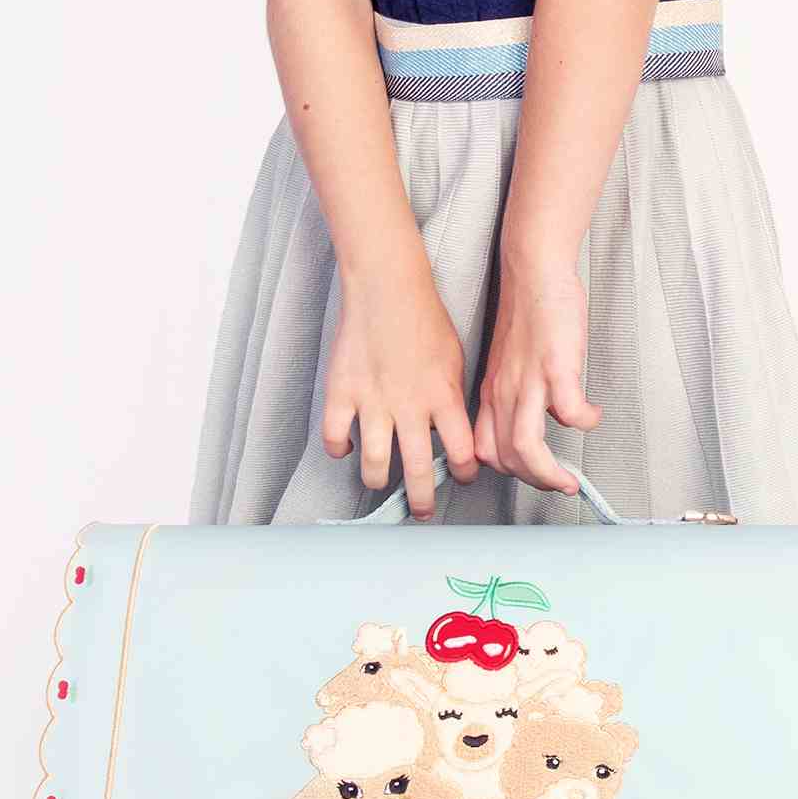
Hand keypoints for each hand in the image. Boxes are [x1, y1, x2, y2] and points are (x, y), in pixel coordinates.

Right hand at [322, 251, 483, 514]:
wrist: (387, 287)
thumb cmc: (425, 319)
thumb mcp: (456, 361)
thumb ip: (453, 400)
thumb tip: (454, 433)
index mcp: (444, 398)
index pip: (461, 454)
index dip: (463, 474)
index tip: (460, 478)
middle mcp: (409, 407)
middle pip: (417, 471)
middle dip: (422, 500)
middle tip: (422, 510)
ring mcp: (372, 402)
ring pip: (373, 463)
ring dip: (378, 481)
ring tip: (379, 483)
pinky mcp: (341, 392)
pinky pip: (334, 436)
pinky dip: (339, 449)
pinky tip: (346, 449)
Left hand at [475, 248, 601, 494]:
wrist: (534, 270)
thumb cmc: (529, 312)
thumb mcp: (510, 362)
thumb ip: (518, 393)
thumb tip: (541, 419)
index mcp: (493, 393)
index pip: (485, 449)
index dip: (508, 471)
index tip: (532, 476)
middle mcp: (505, 392)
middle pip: (506, 458)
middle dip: (535, 481)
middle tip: (561, 484)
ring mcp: (529, 381)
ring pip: (527, 448)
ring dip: (550, 474)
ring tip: (571, 480)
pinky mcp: (555, 365)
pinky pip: (568, 412)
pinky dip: (584, 423)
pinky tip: (593, 415)